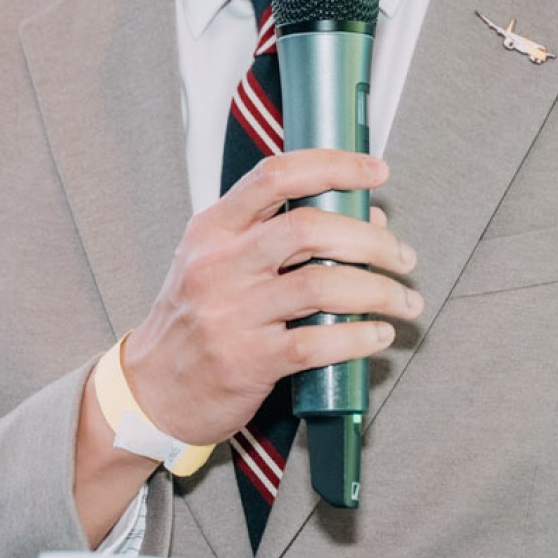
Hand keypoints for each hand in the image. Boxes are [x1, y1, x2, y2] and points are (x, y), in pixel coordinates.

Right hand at [122, 150, 419, 447]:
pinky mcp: (247, 361)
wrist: (153, 391)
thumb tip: (365, 219)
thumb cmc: (194, 322)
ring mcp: (232, 314)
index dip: (335, 166)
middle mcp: (219, 265)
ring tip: (403, 300)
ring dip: (378, 291)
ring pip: (322, 285)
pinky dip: (359, 337)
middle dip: (371, 240)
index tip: (375, 171)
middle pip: (308, 229)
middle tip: (402, 256)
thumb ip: (283, 235)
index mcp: (213, 229)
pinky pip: (317, 342)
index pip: (277, 176)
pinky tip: (378, 335)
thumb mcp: (220, 263)